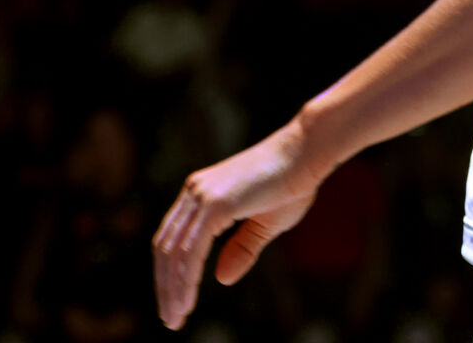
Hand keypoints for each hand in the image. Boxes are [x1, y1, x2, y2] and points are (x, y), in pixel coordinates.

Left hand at [152, 122, 321, 330]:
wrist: (308, 153)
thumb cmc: (294, 182)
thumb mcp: (265, 223)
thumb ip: (242, 248)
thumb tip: (222, 279)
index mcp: (201, 193)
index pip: (171, 239)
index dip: (170, 272)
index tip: (175, 300)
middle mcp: (194, 191)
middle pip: (164, 247)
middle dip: (165, 286)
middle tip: (171, 319)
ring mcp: (202, 196)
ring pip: (173, 253)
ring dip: (172, 289)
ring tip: (176, 318)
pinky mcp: (215, 204)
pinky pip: (190, 251)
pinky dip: (186, 279)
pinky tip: (187, 301)